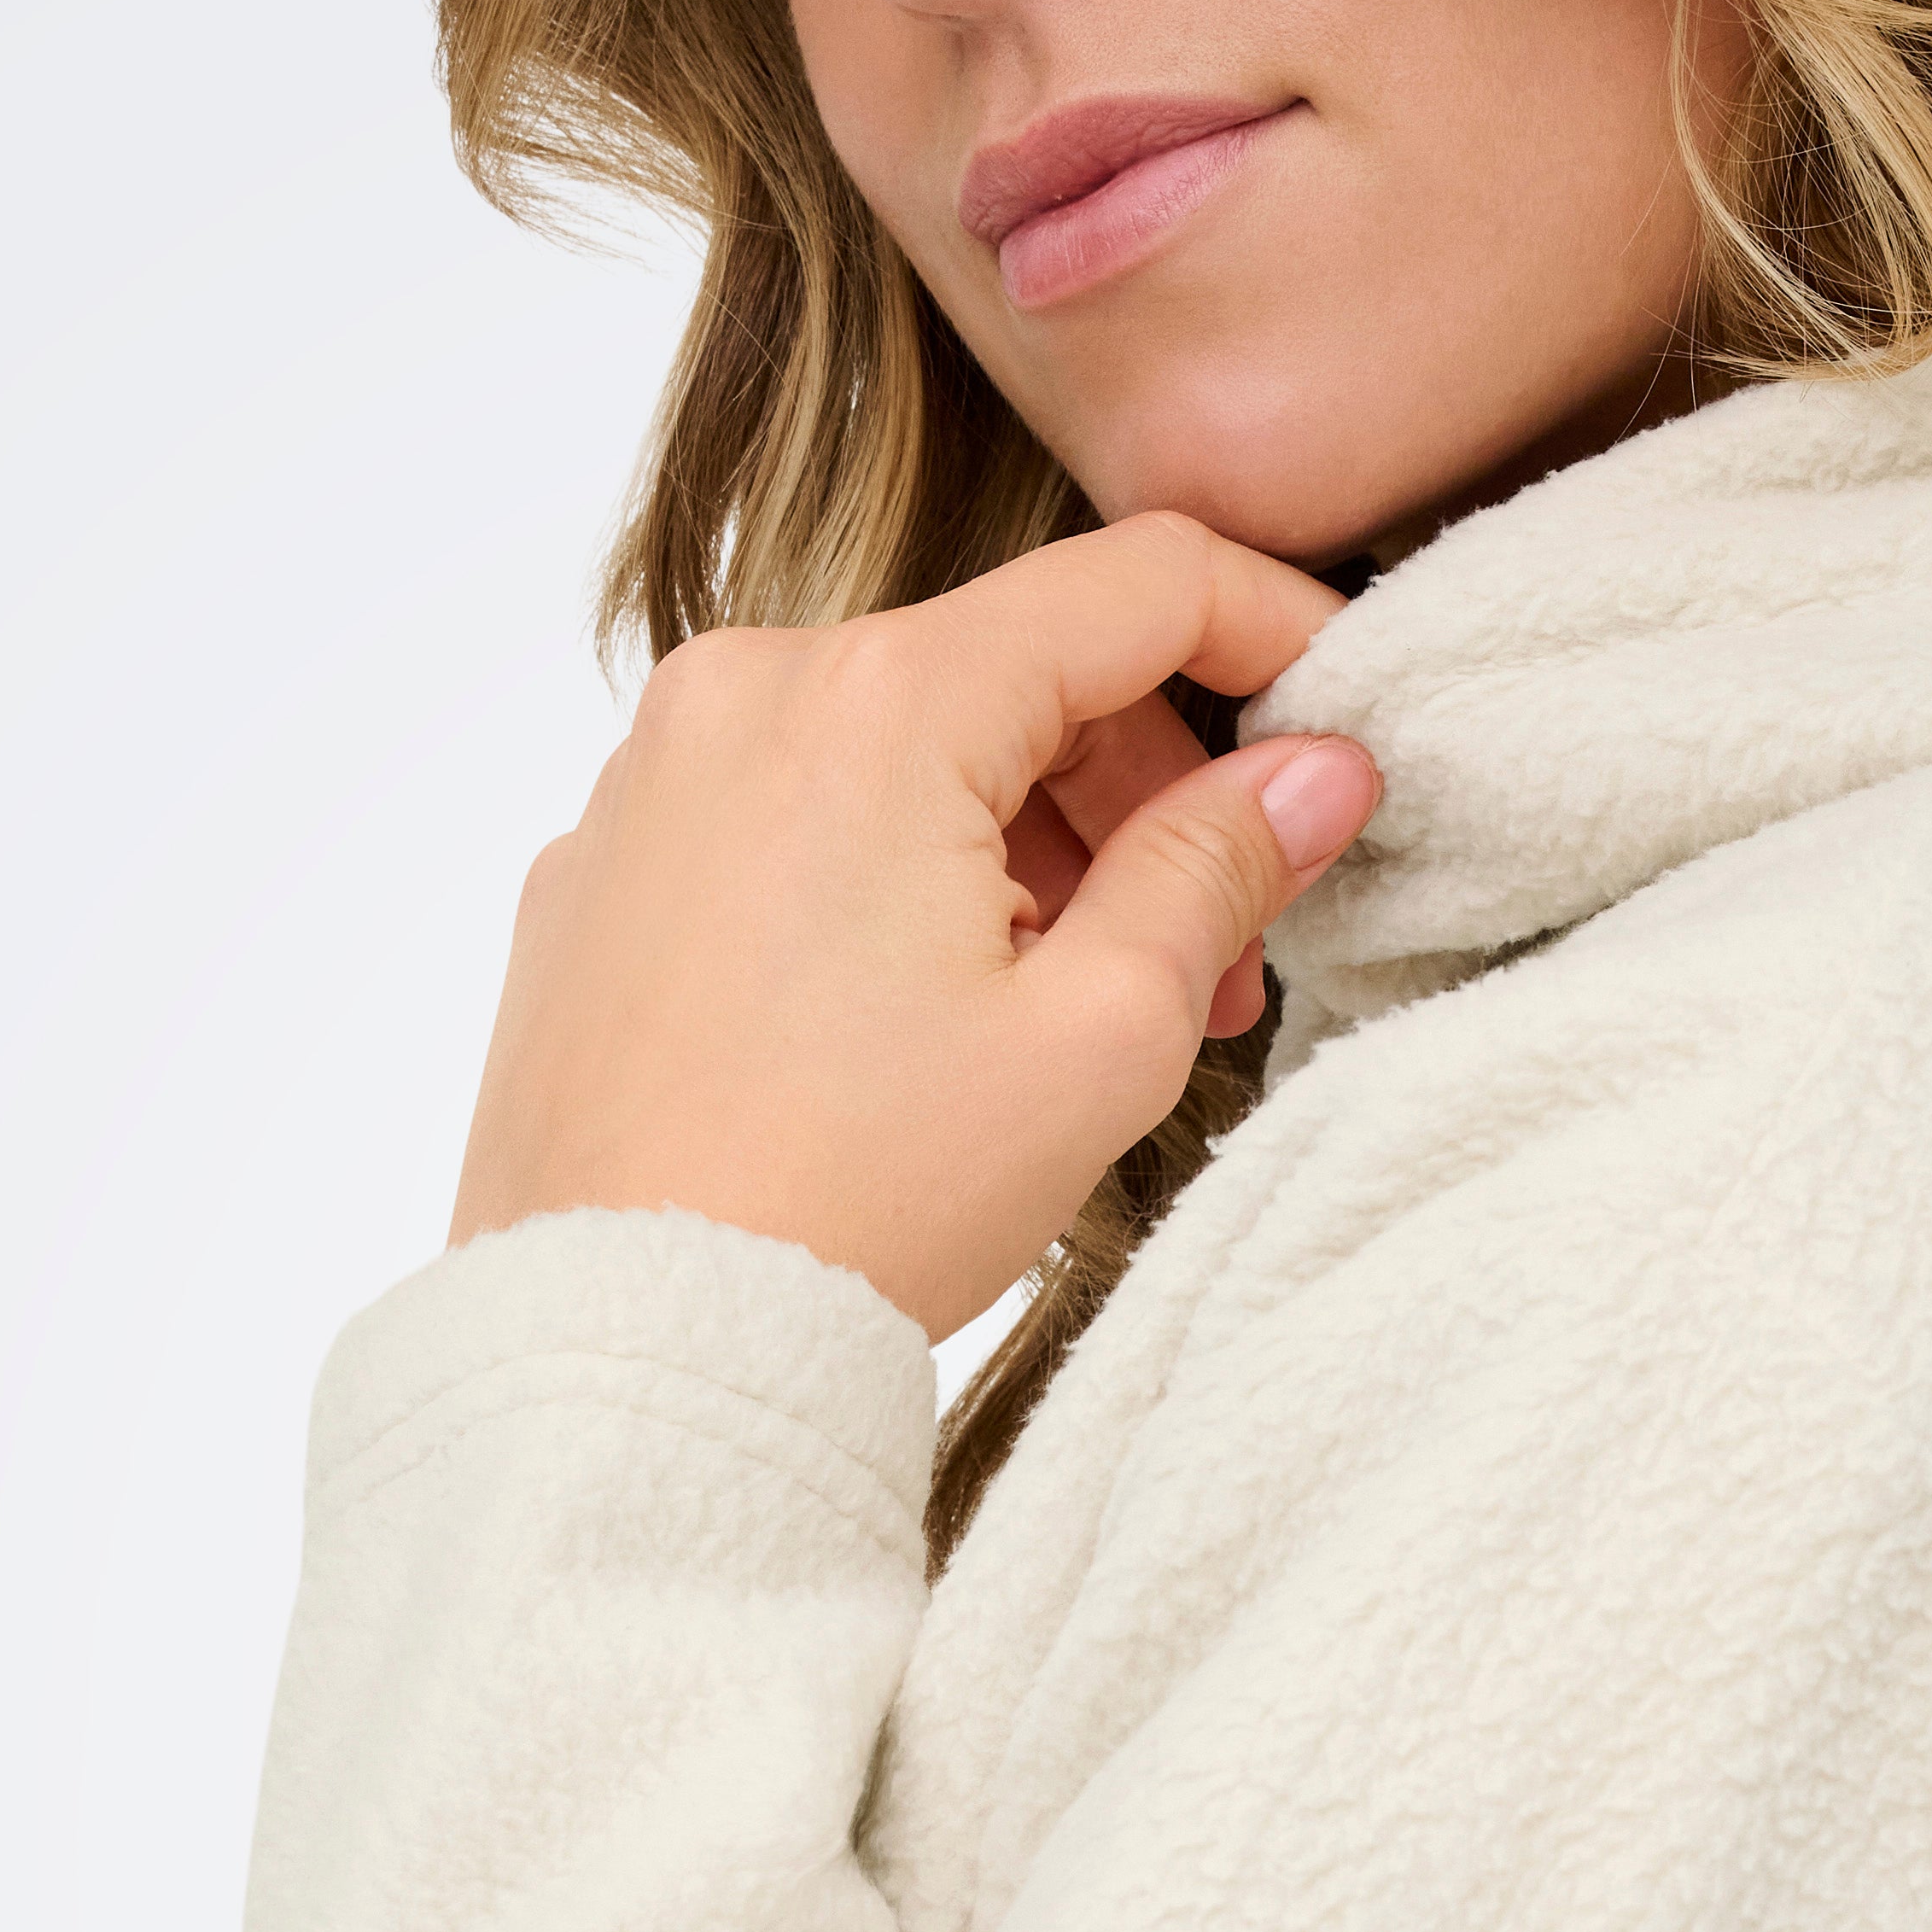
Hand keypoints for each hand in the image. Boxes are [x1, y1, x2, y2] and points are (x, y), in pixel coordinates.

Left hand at [444, 515, 1382, 1343]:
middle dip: (1138, 795)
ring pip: (897, 749)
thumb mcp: (1096, 1039)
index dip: (1265, 630)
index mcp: (876, 702)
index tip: (1333, 712)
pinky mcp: (598, 876)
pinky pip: (786, 821)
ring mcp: (649, 784)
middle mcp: (740, 697)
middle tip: (1213, 953)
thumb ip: (1217, 868)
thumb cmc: (851, 1205)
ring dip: (1019, 848)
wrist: (623, 1346)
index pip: (1128, 585)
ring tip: (1071, 1015)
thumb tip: (1317, 769)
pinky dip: (886, 881)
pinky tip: (924, 1026)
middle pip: (1007, 672)